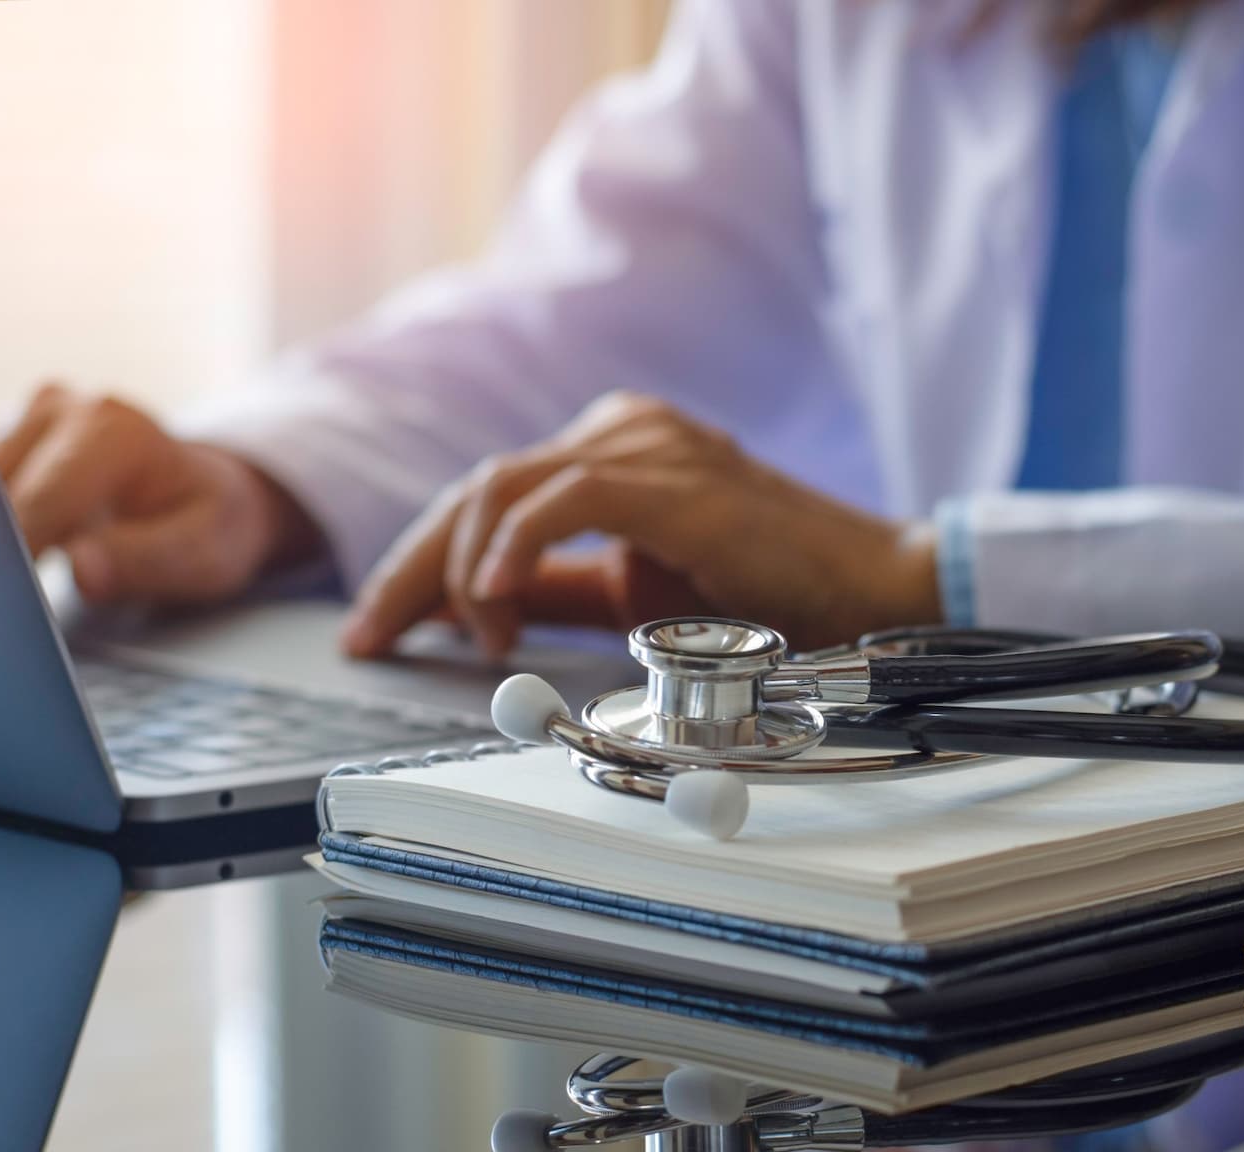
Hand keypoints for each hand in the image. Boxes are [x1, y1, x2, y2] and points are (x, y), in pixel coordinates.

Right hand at [0, 385, 320, 603]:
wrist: (212, 493)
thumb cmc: (211, 524)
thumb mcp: (205, 553)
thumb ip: (146, 561)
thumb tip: (83, 568)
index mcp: (117, 432)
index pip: (40, 501)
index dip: (15, 557)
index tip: (1, 606)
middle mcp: (69, 410)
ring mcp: (35, 416)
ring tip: (3, 588)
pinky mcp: (13, 435)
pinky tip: (0, 561)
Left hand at [342, 392, 941, 658]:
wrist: (871, 588)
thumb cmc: (770, 593)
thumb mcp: (635, 597)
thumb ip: (559, 592)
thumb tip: (473, 615)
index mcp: (612, 449)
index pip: (487, 497)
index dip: (419, 563)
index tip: (375, 627)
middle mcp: (621, 430)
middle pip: (478, 487)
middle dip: (412, 568)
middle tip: (372, 633)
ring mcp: (647, 444)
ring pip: (504, 488)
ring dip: (465, 570)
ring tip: (478, 634)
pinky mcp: (672, 476)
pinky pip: (563, 499)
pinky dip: (514, 547)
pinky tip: (495, 597)